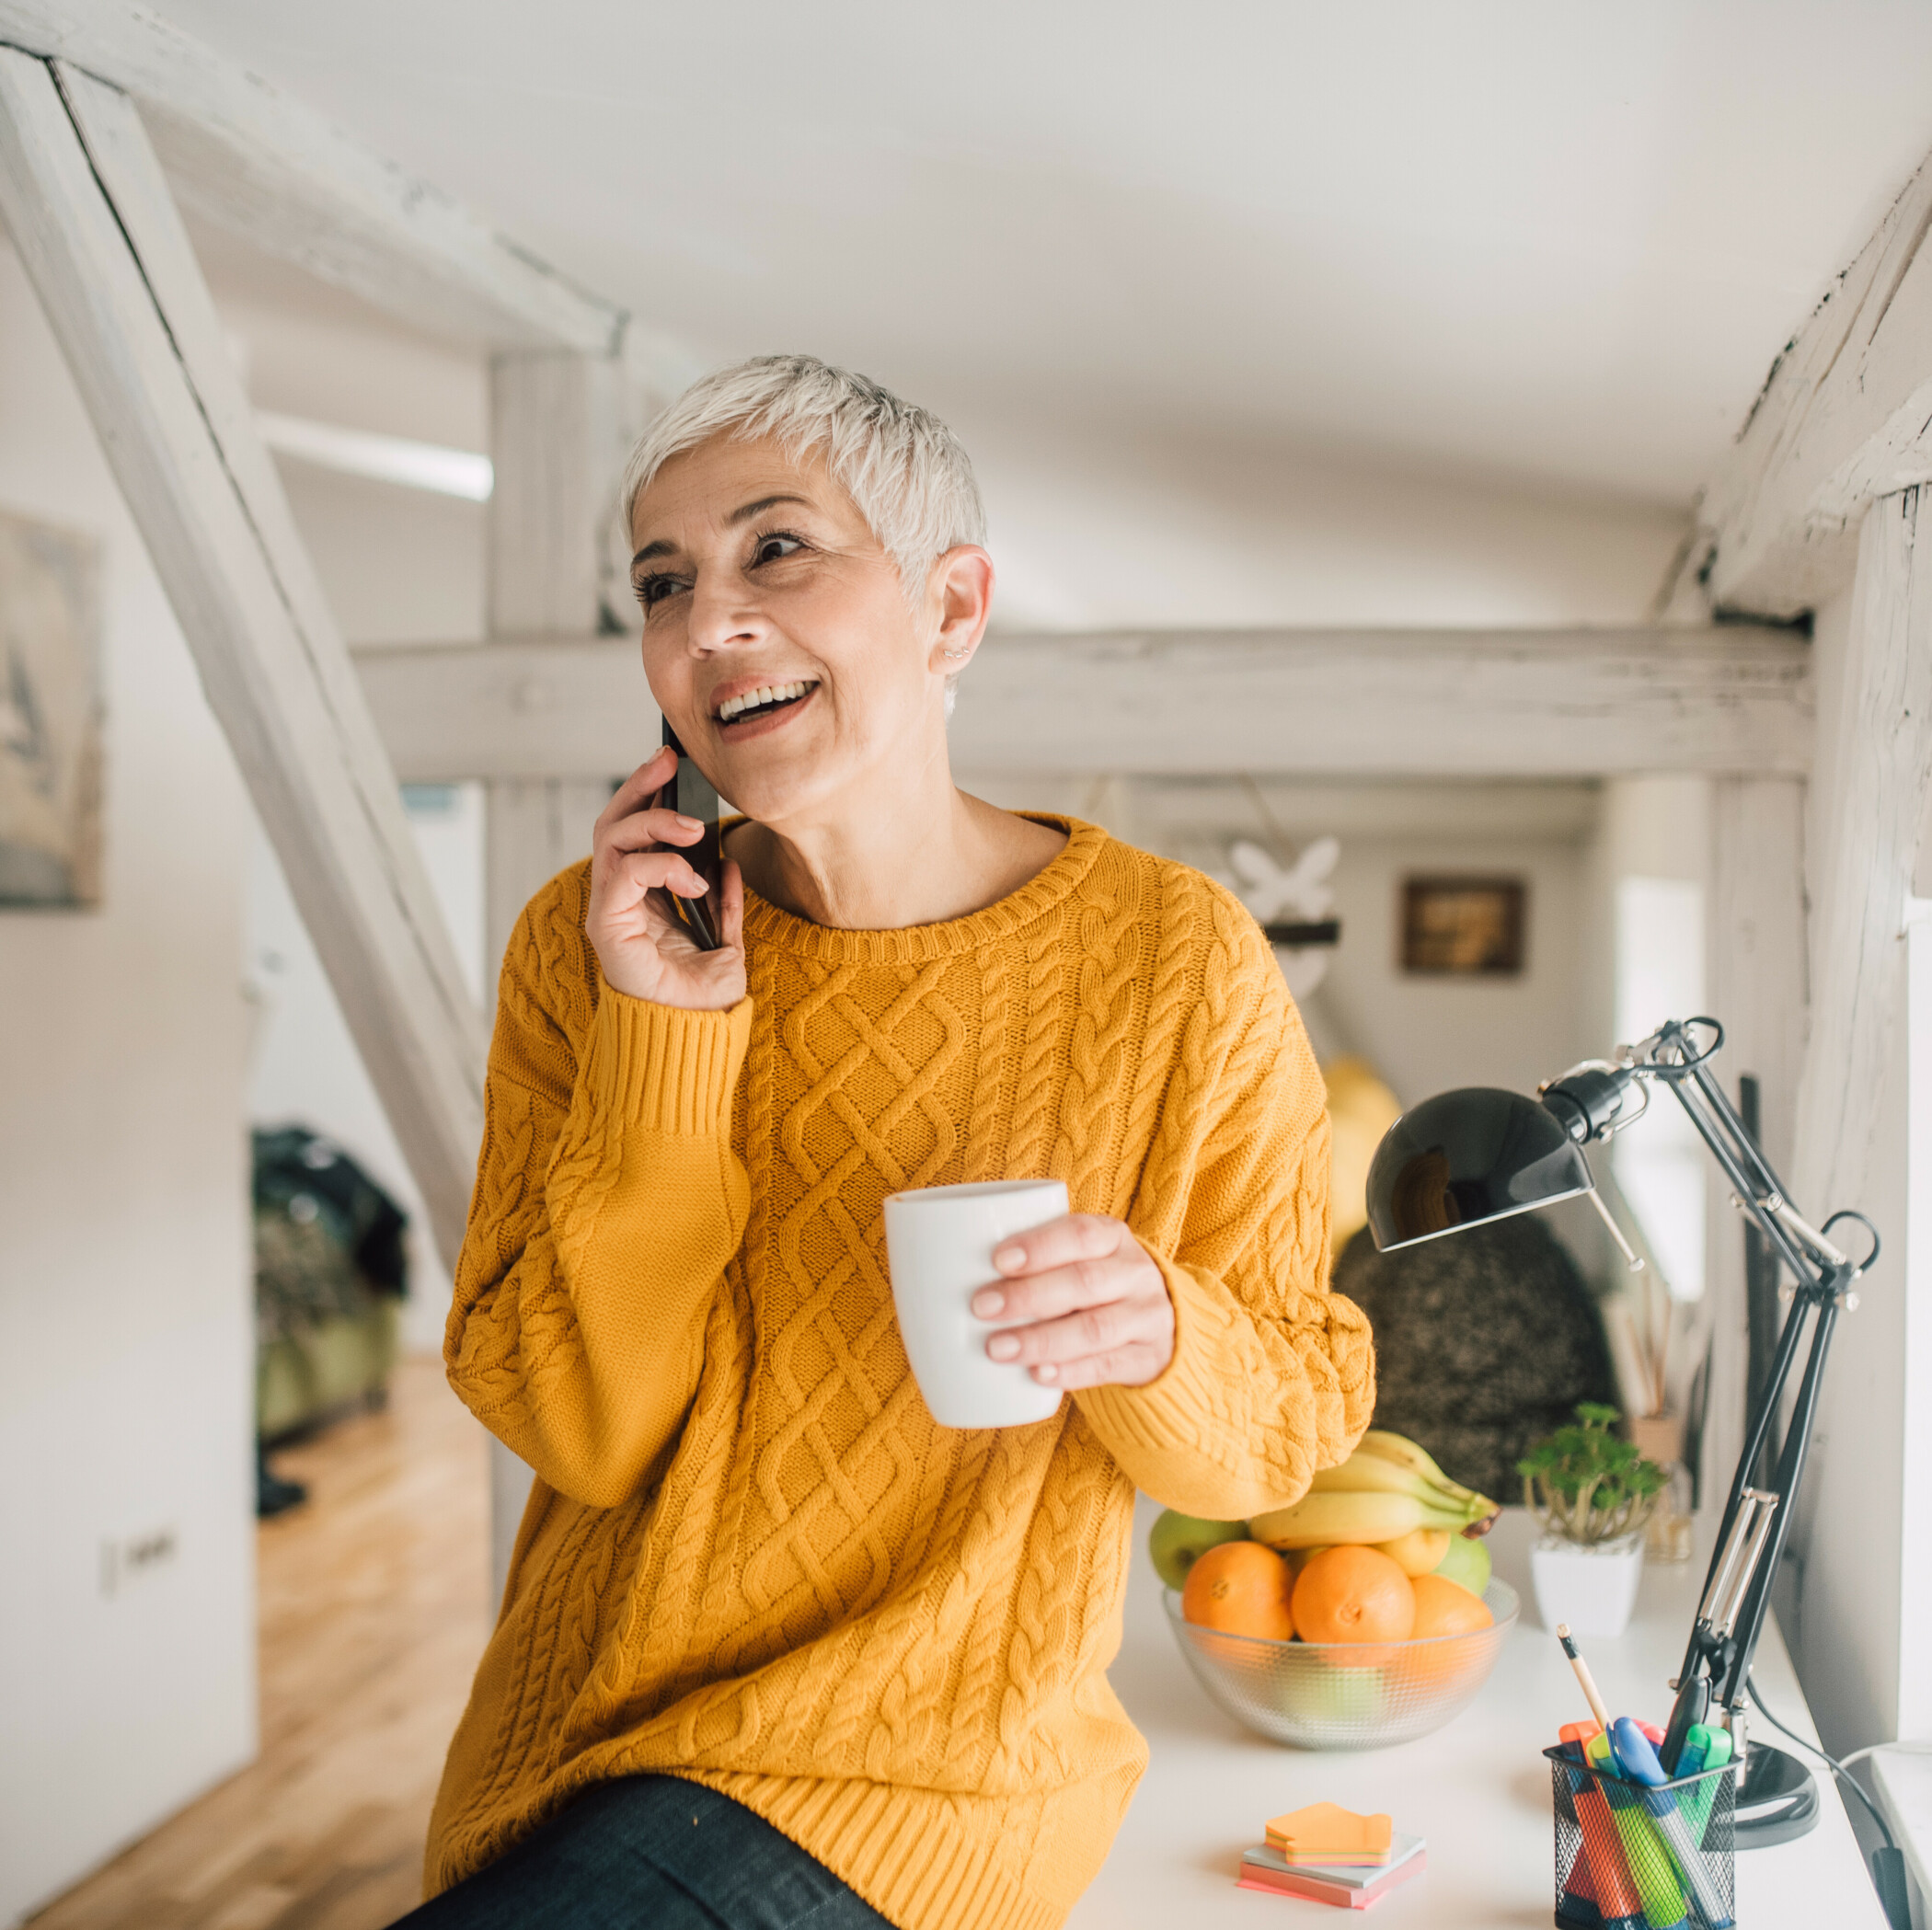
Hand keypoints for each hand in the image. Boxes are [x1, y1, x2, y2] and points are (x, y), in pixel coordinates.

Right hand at [585, 748, 745, 1010]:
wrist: (692, 1040)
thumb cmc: (702, 1000)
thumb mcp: (726, 941)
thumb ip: (726, 903)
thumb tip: (731, 862)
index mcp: (642, 898)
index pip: (634, 832)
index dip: (650, 795)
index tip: (676, 766)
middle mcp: (619, 899)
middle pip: (613, 823)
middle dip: (640, 786)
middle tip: (670, 763)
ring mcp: (608, 910)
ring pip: (612, 840)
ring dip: (654, 823)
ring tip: (694, 828)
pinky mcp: (607, 926)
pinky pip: (623, 875)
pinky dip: (660, 866)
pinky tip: (693, 880)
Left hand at [970, 1213, 1175, 1389]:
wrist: (1161, 1325)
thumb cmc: (1094, 1285)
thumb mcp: (1079, 1259)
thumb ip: (1035, 1259)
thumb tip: (943, 1269)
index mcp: (1113, 1238)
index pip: (1082, 1234)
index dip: (1040, 1246)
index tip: (997, 1259)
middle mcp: (1136, 1274)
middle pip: (1085, 1282)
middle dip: (1028, 1295)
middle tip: (980, 1307)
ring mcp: (1147, 1317)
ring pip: (1096, 1328)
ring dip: (1042, 1339)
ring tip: (997, 1348)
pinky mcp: (1148, 1358)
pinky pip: (1109, 1366)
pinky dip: (1071, 1372)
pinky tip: (1038, 1375)